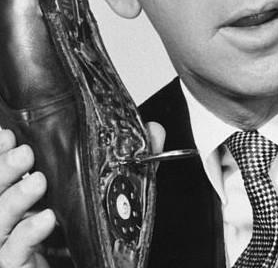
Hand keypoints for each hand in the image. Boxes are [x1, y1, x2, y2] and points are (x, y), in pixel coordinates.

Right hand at [0, 121, 164, 267]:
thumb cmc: (96, 242)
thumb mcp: (115, 193)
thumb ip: (131, 163)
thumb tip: (154, 131)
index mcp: (34, 198)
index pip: (8, 173)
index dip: (3, 152)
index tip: (9, 134)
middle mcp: (20, 219)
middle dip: (3, 168)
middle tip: (24, 153)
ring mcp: (15, 246)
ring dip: (13, 197)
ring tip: (37, 182)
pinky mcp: (20, 267)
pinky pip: (12, 252)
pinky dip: (26, 232)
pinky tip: (44, 220)